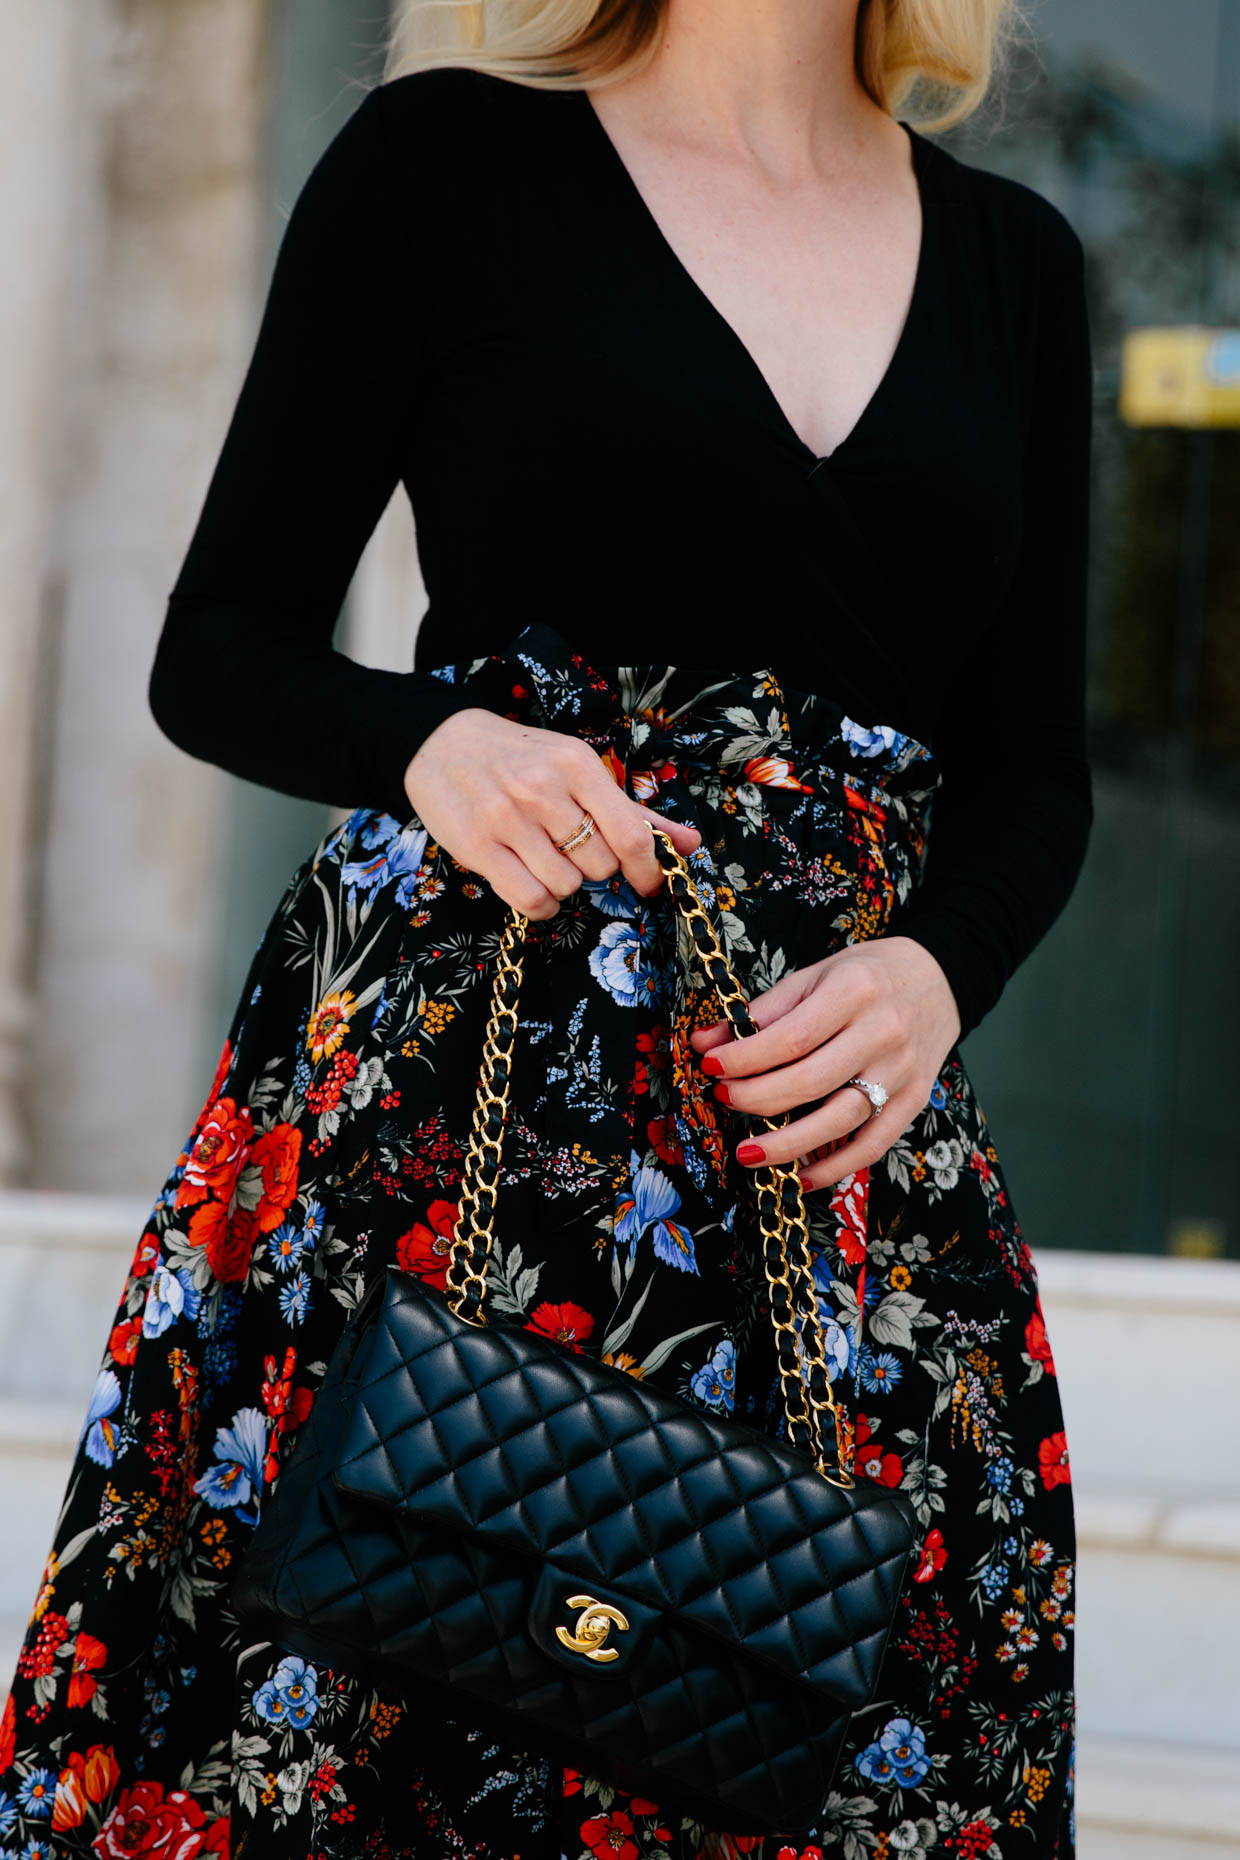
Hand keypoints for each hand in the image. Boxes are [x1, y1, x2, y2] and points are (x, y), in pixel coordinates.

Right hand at [402, 708, 700, 919]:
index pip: (630, 833)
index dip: (648, 869)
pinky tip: (534, 883)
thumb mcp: (577, 769)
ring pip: (566, 885)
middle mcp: (542, 789)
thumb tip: (691, 843)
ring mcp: (506, 818)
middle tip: (573, 851)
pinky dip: (542, 904)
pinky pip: (530, 900)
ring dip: (565, 885)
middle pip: (600, 865)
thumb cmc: (520, 758)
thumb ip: (633, 811)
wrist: (442, 742)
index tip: (648, 884)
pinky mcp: (475, 845)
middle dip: (596, 868)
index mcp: (576, 764)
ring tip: (546, 860)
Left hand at [687, 936, 961, 1188]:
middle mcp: (882, 1033)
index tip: (710, 1066)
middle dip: (757, 1098)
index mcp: (854, 991)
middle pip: (811, 1081)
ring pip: (840, 1120)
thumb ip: (764, 1010)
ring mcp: (902, 1071)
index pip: (791, 1037)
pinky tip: (799, 1176)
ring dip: (788, 1144)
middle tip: (724, 1101)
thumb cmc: (868, 975)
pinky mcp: (915, 1101)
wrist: (940, 979)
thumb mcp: (816, 975)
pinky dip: (835, 1168)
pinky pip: (873, 1145)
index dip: (745, 1058)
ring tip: (746, 1152)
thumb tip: (707, 1042)